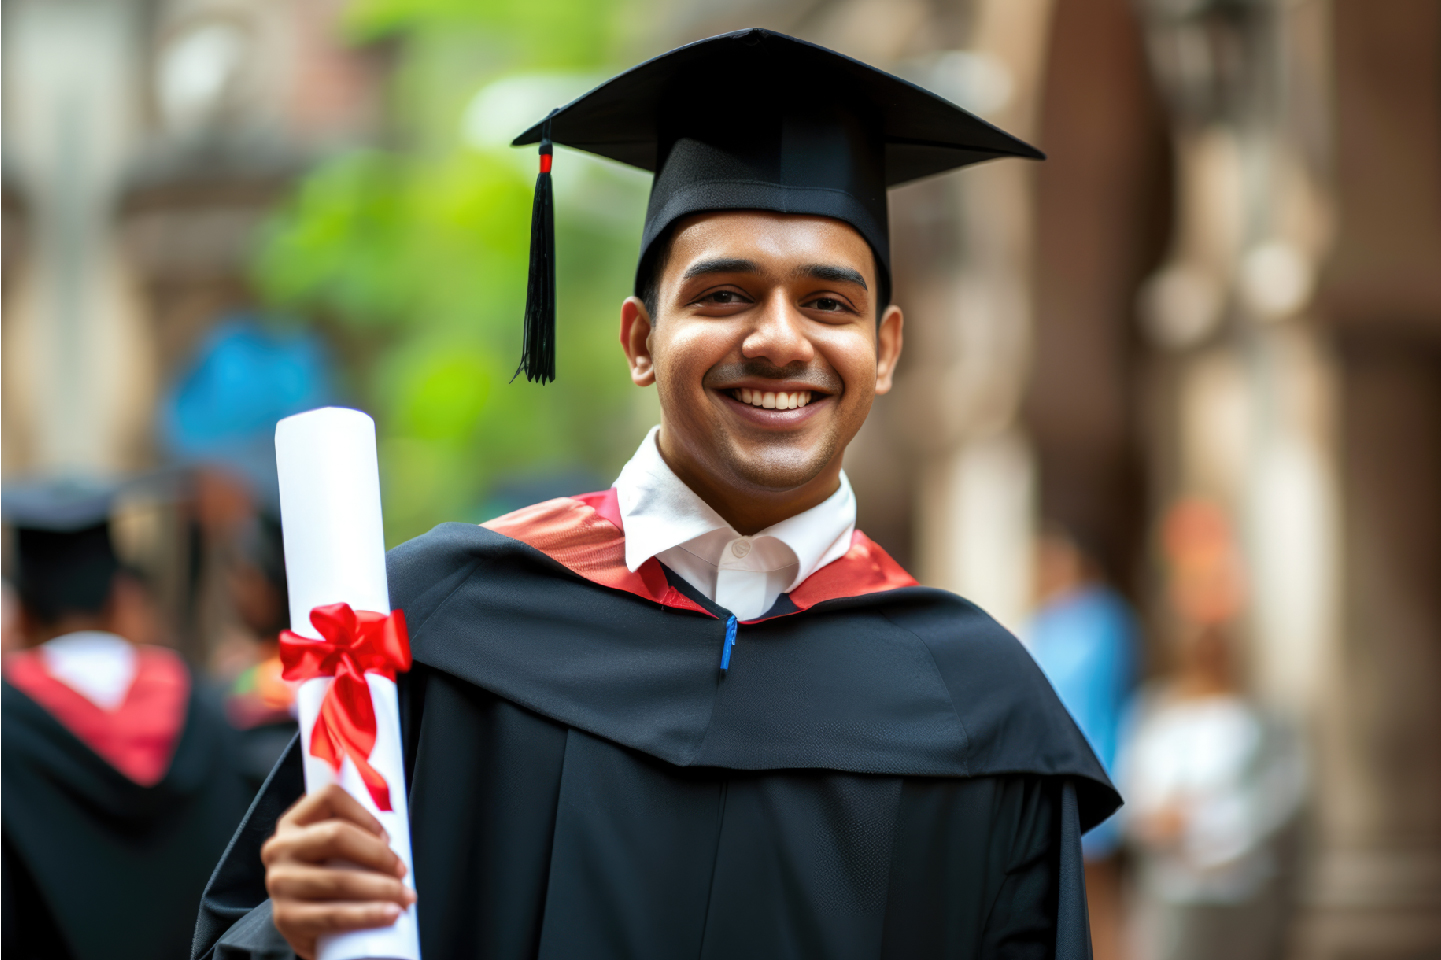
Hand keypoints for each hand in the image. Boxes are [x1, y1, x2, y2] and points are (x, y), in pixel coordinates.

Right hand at [261, 783, 416, 959]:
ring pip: (340, 879)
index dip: (364, 813)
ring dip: (382, 889)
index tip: (387, 836)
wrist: (303, 927)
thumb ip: (353, 834)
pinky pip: (334, 915)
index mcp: (293, 823)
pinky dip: (367, 915)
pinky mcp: (285, 919)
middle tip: (401, 870)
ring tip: (405, 897)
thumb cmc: (328, 880)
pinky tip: (389, 914)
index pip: (329, 797)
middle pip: (336, 835)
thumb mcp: (332, 851)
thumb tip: (391, 839)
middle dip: (378, 853)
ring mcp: (279, 883)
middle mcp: (280, 848)